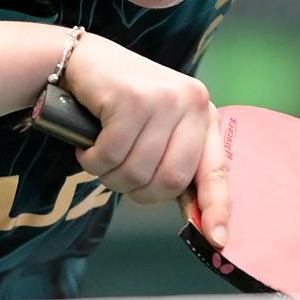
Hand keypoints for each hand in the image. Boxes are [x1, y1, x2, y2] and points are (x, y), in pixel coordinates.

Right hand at [61, 35, 231, 244]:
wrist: (83, 61)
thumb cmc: (120, 102)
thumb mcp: (158, 128)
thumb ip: (175, 162)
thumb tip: (197, 221)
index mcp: (203, 114)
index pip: (216, 169)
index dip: (216, 207)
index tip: (215, 239)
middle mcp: (191, 103)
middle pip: (170, 180)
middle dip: (139, 191)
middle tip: (119, 176)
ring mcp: (162, 98)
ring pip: (137, 171)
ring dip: (109, 175)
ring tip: (100, 155)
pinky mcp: (131, 98)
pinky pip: (110, 155)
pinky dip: (92, 160)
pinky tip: (87, 144)